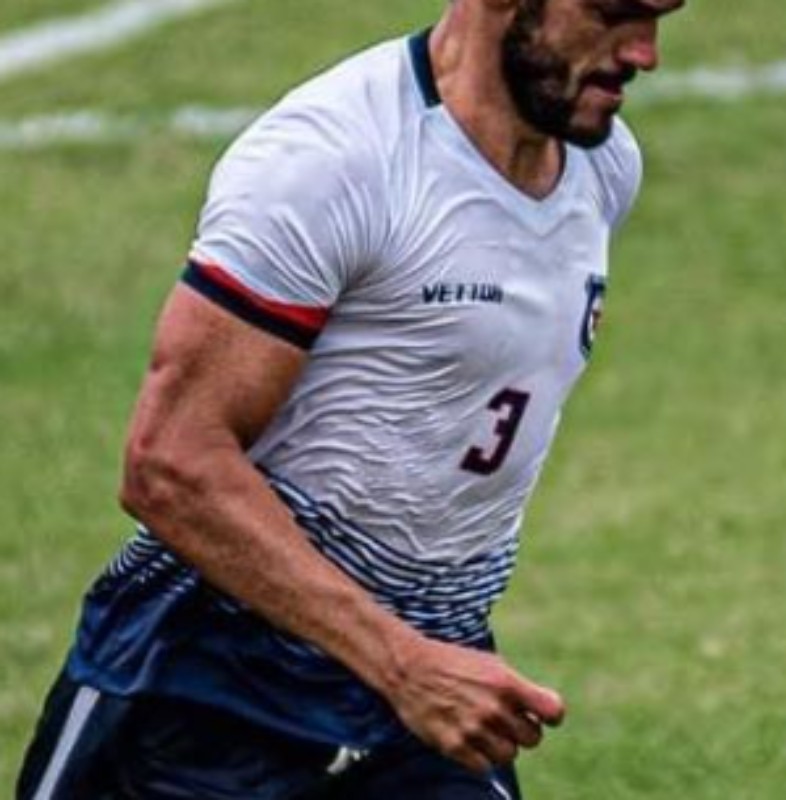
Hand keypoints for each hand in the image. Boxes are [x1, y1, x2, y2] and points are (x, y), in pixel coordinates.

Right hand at [384, 637, 564, 771]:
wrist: (409, 667)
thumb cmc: (453, 663)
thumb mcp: (490, 664)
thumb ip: (516, 687)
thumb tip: (542, 711)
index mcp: (506, 682)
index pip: (552, 711)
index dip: (551, 715)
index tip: (542, 714)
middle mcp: (493, 707)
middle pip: (533, 738)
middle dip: (521, 730)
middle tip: (505, 720)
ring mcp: (474, 728)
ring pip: (509, 755)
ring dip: (500, 745)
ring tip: (484, 729)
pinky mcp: (454, 745)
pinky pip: (484, 767)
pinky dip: (480, 757)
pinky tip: (469, 739)